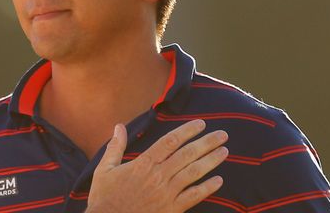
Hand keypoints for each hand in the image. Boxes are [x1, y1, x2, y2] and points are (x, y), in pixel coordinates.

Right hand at [86, 119, 227, 212]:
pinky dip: (207, 188)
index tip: (201, 123)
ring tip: (224, 151)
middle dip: (207, 143)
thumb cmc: (105, 197)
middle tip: (223, 134)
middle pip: (187, 154)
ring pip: (194, 173)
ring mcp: (167, 193)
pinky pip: (193, 196)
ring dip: (211, 161)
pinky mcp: (171, 209)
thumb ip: (115, 146)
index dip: (187, 131)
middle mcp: (158, 176)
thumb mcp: (105, 168)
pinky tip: (219, 181)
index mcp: (143, 163)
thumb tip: (119, 126)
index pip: (170, 141)